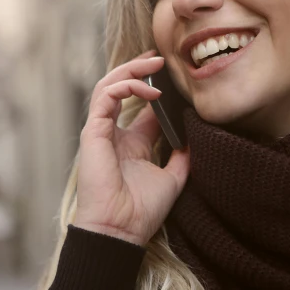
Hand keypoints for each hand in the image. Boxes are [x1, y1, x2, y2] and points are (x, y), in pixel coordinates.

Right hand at [73, 51, 189, 245]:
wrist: (121, 231)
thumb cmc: (141, 211)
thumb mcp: (172, 178)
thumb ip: (182, 156)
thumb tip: (195, 136)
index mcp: (131, 142)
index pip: (140, 103)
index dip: (155, 85)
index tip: (172, 73)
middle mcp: (115, 133)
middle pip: (122, 88)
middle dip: (139, 69)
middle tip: (160, 58)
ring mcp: (102, 131)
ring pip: (109, 85)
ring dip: (131, 70)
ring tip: (154, 63)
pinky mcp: (94, 132)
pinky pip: (105, 96)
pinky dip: (126, 86)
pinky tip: (150, 89)